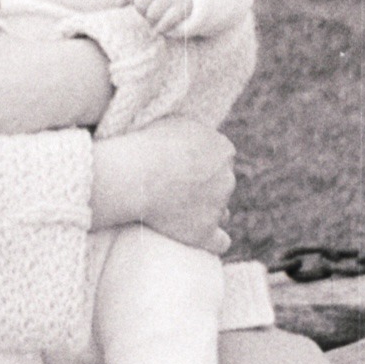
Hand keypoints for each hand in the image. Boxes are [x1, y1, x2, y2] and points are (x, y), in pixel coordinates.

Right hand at [90, 117, 234, 253]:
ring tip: (184, 211)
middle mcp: (227, 178)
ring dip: (209, 211)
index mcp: (224, 150)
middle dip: (208, 186)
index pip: (222, 157)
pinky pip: (220, 242)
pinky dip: (215, 241)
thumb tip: (197, 136)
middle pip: (223, 184)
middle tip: (179, 187)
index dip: (203, 161)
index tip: (185, 165)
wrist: (137, 173)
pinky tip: (207, 239)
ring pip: (222, 211)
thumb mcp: (176, 121)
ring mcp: (217, 207)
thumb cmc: (149, 143)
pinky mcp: (204, 232)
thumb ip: (194, 130)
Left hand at [124, 0, 192, 34]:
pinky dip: (161, 28)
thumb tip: (118, 3)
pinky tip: (161, 26)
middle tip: (151, 6)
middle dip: (143, 9)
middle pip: (139, 6)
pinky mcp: (183, 6)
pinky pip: (164, 24)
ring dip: (152, 19)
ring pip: (151, 16)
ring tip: (157, 14)